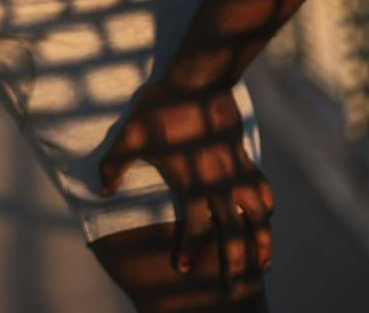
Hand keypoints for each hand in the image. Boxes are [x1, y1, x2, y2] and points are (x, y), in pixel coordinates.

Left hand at [99, 79, 272, 282]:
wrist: (199, 79)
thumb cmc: (161, 107)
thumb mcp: (131, 135)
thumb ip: (114, 164)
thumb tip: (101, 190)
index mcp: (191, 183)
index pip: (194, 229)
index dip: (190, 252)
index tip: (184, 271)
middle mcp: (218, 184)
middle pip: (232, 233)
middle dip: (234, 264)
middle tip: (232, 290)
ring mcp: (236, 173)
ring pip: (258, 217)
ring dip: (262, 243)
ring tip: (264, 266)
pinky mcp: (245, 159)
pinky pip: (262, 189)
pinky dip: (266, 208)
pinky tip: (267, 218)